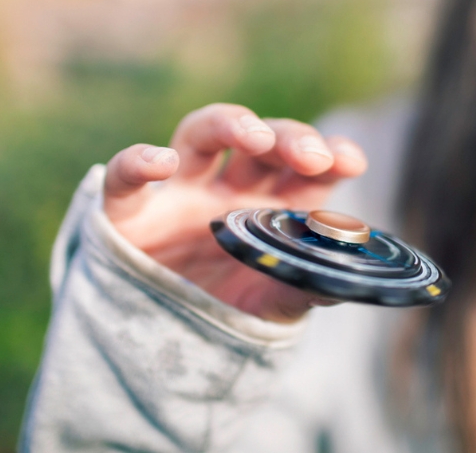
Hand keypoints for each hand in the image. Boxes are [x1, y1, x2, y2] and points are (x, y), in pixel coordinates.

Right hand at [102, 103, 366, 322]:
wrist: (158, 351)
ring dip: (228, 124)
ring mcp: (179, 194)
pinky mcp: (128, 212)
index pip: (306, 169)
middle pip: (260, 142)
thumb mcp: (271, 303)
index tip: (351, 161)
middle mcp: (227, 191)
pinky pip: (124, 177)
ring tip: (255, 136)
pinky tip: (161, 163)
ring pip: (198, 133)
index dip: (331, 155)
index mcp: (270, 208)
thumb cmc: (224, 314)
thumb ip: (304, 288)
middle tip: (312, 156)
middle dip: (289, 138)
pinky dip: (137, 163)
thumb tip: (347, 283)